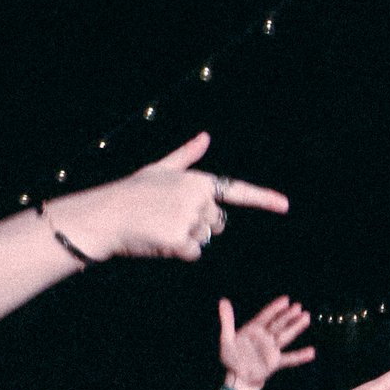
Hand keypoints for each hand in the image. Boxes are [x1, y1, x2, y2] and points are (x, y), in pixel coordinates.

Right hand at [53, 132, 289, 261]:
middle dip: (196, 224)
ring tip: (158, 226)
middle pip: (216, 223)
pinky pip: (192, 253)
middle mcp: (198, 199)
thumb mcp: (159, 169)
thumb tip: (205, 137)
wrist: (104, 214)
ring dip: (185, 239)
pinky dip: (177, 251)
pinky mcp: (180, 239)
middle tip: (165, 217)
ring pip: (203, 239)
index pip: (236, 190)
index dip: (263, 199)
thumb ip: (186, 156)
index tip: (285, 205)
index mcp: (197, 181)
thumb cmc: (130, 192)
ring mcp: (190, 219)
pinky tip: (158, 240)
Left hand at [218, 296, 314, 389]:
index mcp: (254, 330)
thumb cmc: (231, 358)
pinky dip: (300, 356)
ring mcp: (272, 349)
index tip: (286, 300)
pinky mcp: (275, 362)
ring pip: (285, 336)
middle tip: (298, 307)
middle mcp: (265, 337)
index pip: (266, 316)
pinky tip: (311, 352)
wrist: (238, 378)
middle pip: (279, 324)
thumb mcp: (226, 339)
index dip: (275, 308)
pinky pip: (289, 358)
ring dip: (295, 327)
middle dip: (288, 316)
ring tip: (306, 318)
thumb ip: (227, 320)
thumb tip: (223, 301)